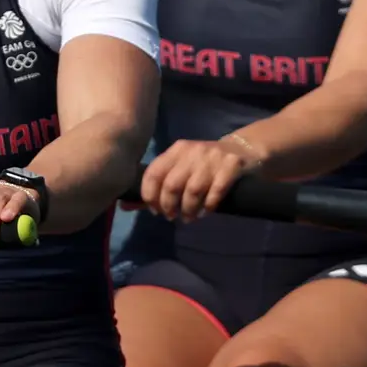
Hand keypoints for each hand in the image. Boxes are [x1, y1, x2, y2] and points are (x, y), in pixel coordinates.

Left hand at [139, 134, 260, 220]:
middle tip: (172, 217)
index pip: (154, 173)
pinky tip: (206, 211)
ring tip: (189, 218)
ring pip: (194, 190)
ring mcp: (214, 157)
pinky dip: (209, 205)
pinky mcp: (232, 165)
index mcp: (177, 149)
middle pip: (172, 184)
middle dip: (169, 206)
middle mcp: (193, 150)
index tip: (155, 211)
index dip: (151, 196)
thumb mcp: (180, 168)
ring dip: (189, 209)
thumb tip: (124, 206)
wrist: (242, 149)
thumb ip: (155, 187)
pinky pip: (217, 190)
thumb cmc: (203, 164)